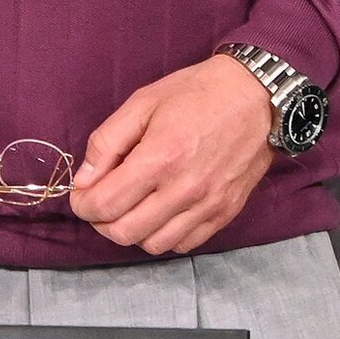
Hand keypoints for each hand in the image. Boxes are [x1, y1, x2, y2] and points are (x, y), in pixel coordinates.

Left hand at [68, 55, 277, 256]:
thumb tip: (84, 180)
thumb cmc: (197, 93)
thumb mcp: (142, 103)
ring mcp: (208, 206)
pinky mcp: (225, 213)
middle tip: (103, 201)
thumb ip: (107, 142)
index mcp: (159, 159)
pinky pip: (184, 244)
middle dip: (102, 221)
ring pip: (153, 244)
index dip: (83, 205)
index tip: (82, 195)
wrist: (257, 97)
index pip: (105, 205)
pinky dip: (164, 235)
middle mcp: (184, 190)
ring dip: (133, 230)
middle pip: (125, 232)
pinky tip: (160, 212)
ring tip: (132, 206)